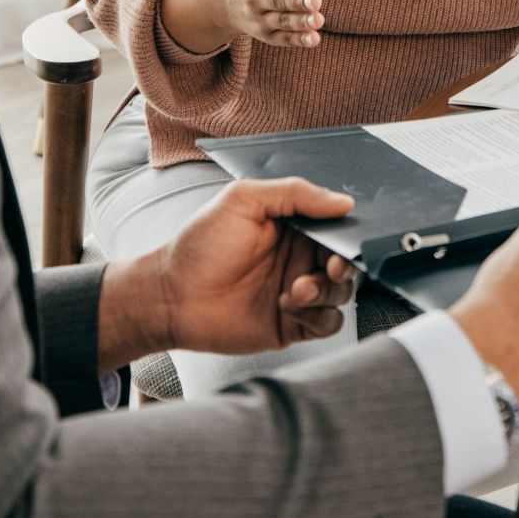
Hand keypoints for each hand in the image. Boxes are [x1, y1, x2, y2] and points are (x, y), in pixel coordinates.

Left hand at [95, 178, 357, 370]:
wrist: (172, 296)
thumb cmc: (200, 245)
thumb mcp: (243, 200)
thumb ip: (294, 193)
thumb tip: (343, 201)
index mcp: (292, 226)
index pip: (335, 227)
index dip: (346, 234)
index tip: (345, 240)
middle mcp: (298, 257)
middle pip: (344, 261)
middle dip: (344, 265)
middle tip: (330, 268)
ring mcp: (297, 292)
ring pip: (340, 293)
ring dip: (326, 292)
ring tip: (295, 291)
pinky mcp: (293, 324)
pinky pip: (328, 323)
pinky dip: (318, 316)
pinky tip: (290, 307)